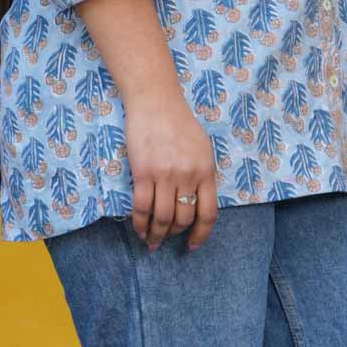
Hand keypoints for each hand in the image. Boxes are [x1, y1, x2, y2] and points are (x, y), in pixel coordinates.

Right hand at [124, 88, 218, 250]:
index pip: (208, 214)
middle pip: (183, 219)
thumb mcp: (203, 148)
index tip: (192, 245)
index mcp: (206, 172)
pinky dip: (140, 222)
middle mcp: (187, 177)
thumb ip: (202, 173)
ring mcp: (164, 176)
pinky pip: (141, 206)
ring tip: (151, 241)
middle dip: (174, 235)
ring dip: (156, 234)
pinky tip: (139, 229)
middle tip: (165, 239)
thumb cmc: (179, 121)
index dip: (200, 234)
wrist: (155, 102)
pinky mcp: (142, 173)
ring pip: (162, 217)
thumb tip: (196, 198)